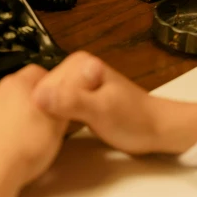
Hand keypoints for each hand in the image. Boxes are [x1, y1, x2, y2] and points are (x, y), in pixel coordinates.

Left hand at [0, 65, 67, 196]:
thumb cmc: (24, 147)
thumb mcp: (58, 125)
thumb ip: (63, 104)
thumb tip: (68, 96)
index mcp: (17, 84)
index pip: (39, 72)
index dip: (53, 85)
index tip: (60, 99)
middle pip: (22, 88)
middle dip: (36, 101)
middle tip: (49, 119)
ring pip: (9, 105)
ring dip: (20, 115)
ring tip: (32, 136)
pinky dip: (7, 129)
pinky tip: (17, 145)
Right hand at [32, 51, 196, 154]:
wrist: (159, 130)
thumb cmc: (134, 121)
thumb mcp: (100, 111)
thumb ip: (71, 101)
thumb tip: (37, 96)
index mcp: (78, 64)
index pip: (41, 84)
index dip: (38, 106)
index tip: (44, 125)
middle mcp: (76, 69)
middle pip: (44, 92)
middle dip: (42, 111)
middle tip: (46, 131)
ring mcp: (79, 84)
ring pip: (50, 101)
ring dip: (47, 117)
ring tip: (49, 132)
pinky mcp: (82, 100)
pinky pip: (59, 108)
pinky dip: (56, 119)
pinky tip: (56, 131)